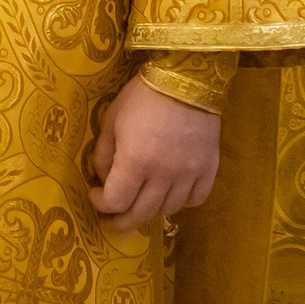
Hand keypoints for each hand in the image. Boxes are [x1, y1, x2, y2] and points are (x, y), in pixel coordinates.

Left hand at [88, 72, 222, 233]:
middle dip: (121, 222)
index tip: (95, 196)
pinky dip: (181, 203)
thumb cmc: (141, 98)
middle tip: (111, 222)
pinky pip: (196, 200)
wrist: (186, 81)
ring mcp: (190, 174)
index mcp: (135, 161)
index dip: (100, 204)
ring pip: (168, 210)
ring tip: (140, 205)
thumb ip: (102, 155)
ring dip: (150, 211)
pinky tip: (170, 195)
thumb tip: (101, 179)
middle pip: (141, 214)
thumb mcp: (111, 121)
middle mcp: (164, 175)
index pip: (116, 201)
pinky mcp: (209, 170)